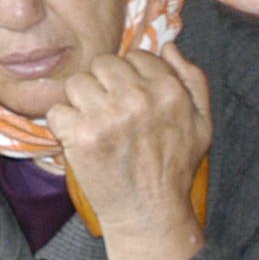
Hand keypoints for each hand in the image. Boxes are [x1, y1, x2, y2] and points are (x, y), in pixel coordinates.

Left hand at [45, 44, 212, 259]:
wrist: (150, 213)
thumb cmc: (174, 167)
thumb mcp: (202, 122)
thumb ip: (192, 79)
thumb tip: (168, 46)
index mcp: (168, 90)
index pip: (134, 56)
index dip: (128, 78)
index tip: (131, 101)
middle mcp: (138, 98)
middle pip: (101, 64)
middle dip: (103, 86)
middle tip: (110, 115)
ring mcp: (108, 116)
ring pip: (76, 84)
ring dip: (81, 105)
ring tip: (97, 128)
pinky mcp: (81, 136)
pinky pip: (57, 111)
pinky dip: (63, 126)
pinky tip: (81, 142)